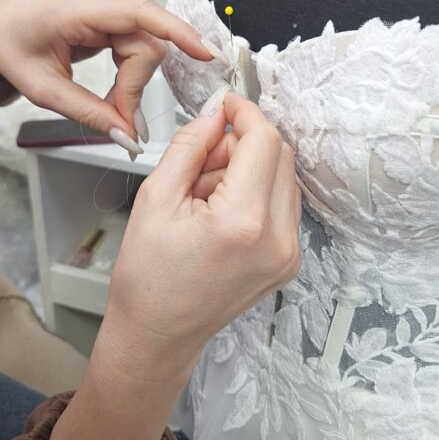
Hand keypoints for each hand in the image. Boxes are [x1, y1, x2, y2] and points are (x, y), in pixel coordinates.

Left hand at [0, 0, 210, 147]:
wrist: (2, 22)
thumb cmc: (15, 46)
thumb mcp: (43, 90)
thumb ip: (89, 113)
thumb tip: (129, 135)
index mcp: (79, 9)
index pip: (141, 13)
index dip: (178, 32)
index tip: (205, 54)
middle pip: (148, 44)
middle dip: (136, 86)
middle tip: (119, 120)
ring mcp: (115, 2)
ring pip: (149, 49)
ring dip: (135, 84)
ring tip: (110, 104)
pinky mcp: (121, 14)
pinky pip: (143, 48)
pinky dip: (133, 76)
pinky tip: (117, 90)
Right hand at [49, 93, 301, 439]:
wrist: (158, 334)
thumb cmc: (149, 279)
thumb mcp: (155, 199)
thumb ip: (190, 146)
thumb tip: (215, 113)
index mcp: (243, 223)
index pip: (264, 141)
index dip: (244, 113)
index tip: (225, 104)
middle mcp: (277, 239)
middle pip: (280, 155)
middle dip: (243, 142)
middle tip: (203, 160)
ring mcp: (288, 254)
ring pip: (284, 177)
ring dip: (250, 168)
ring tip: (206, 192)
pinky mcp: (289, 261)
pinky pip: (283, 204)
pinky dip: (256, 192)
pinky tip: (222, 210)